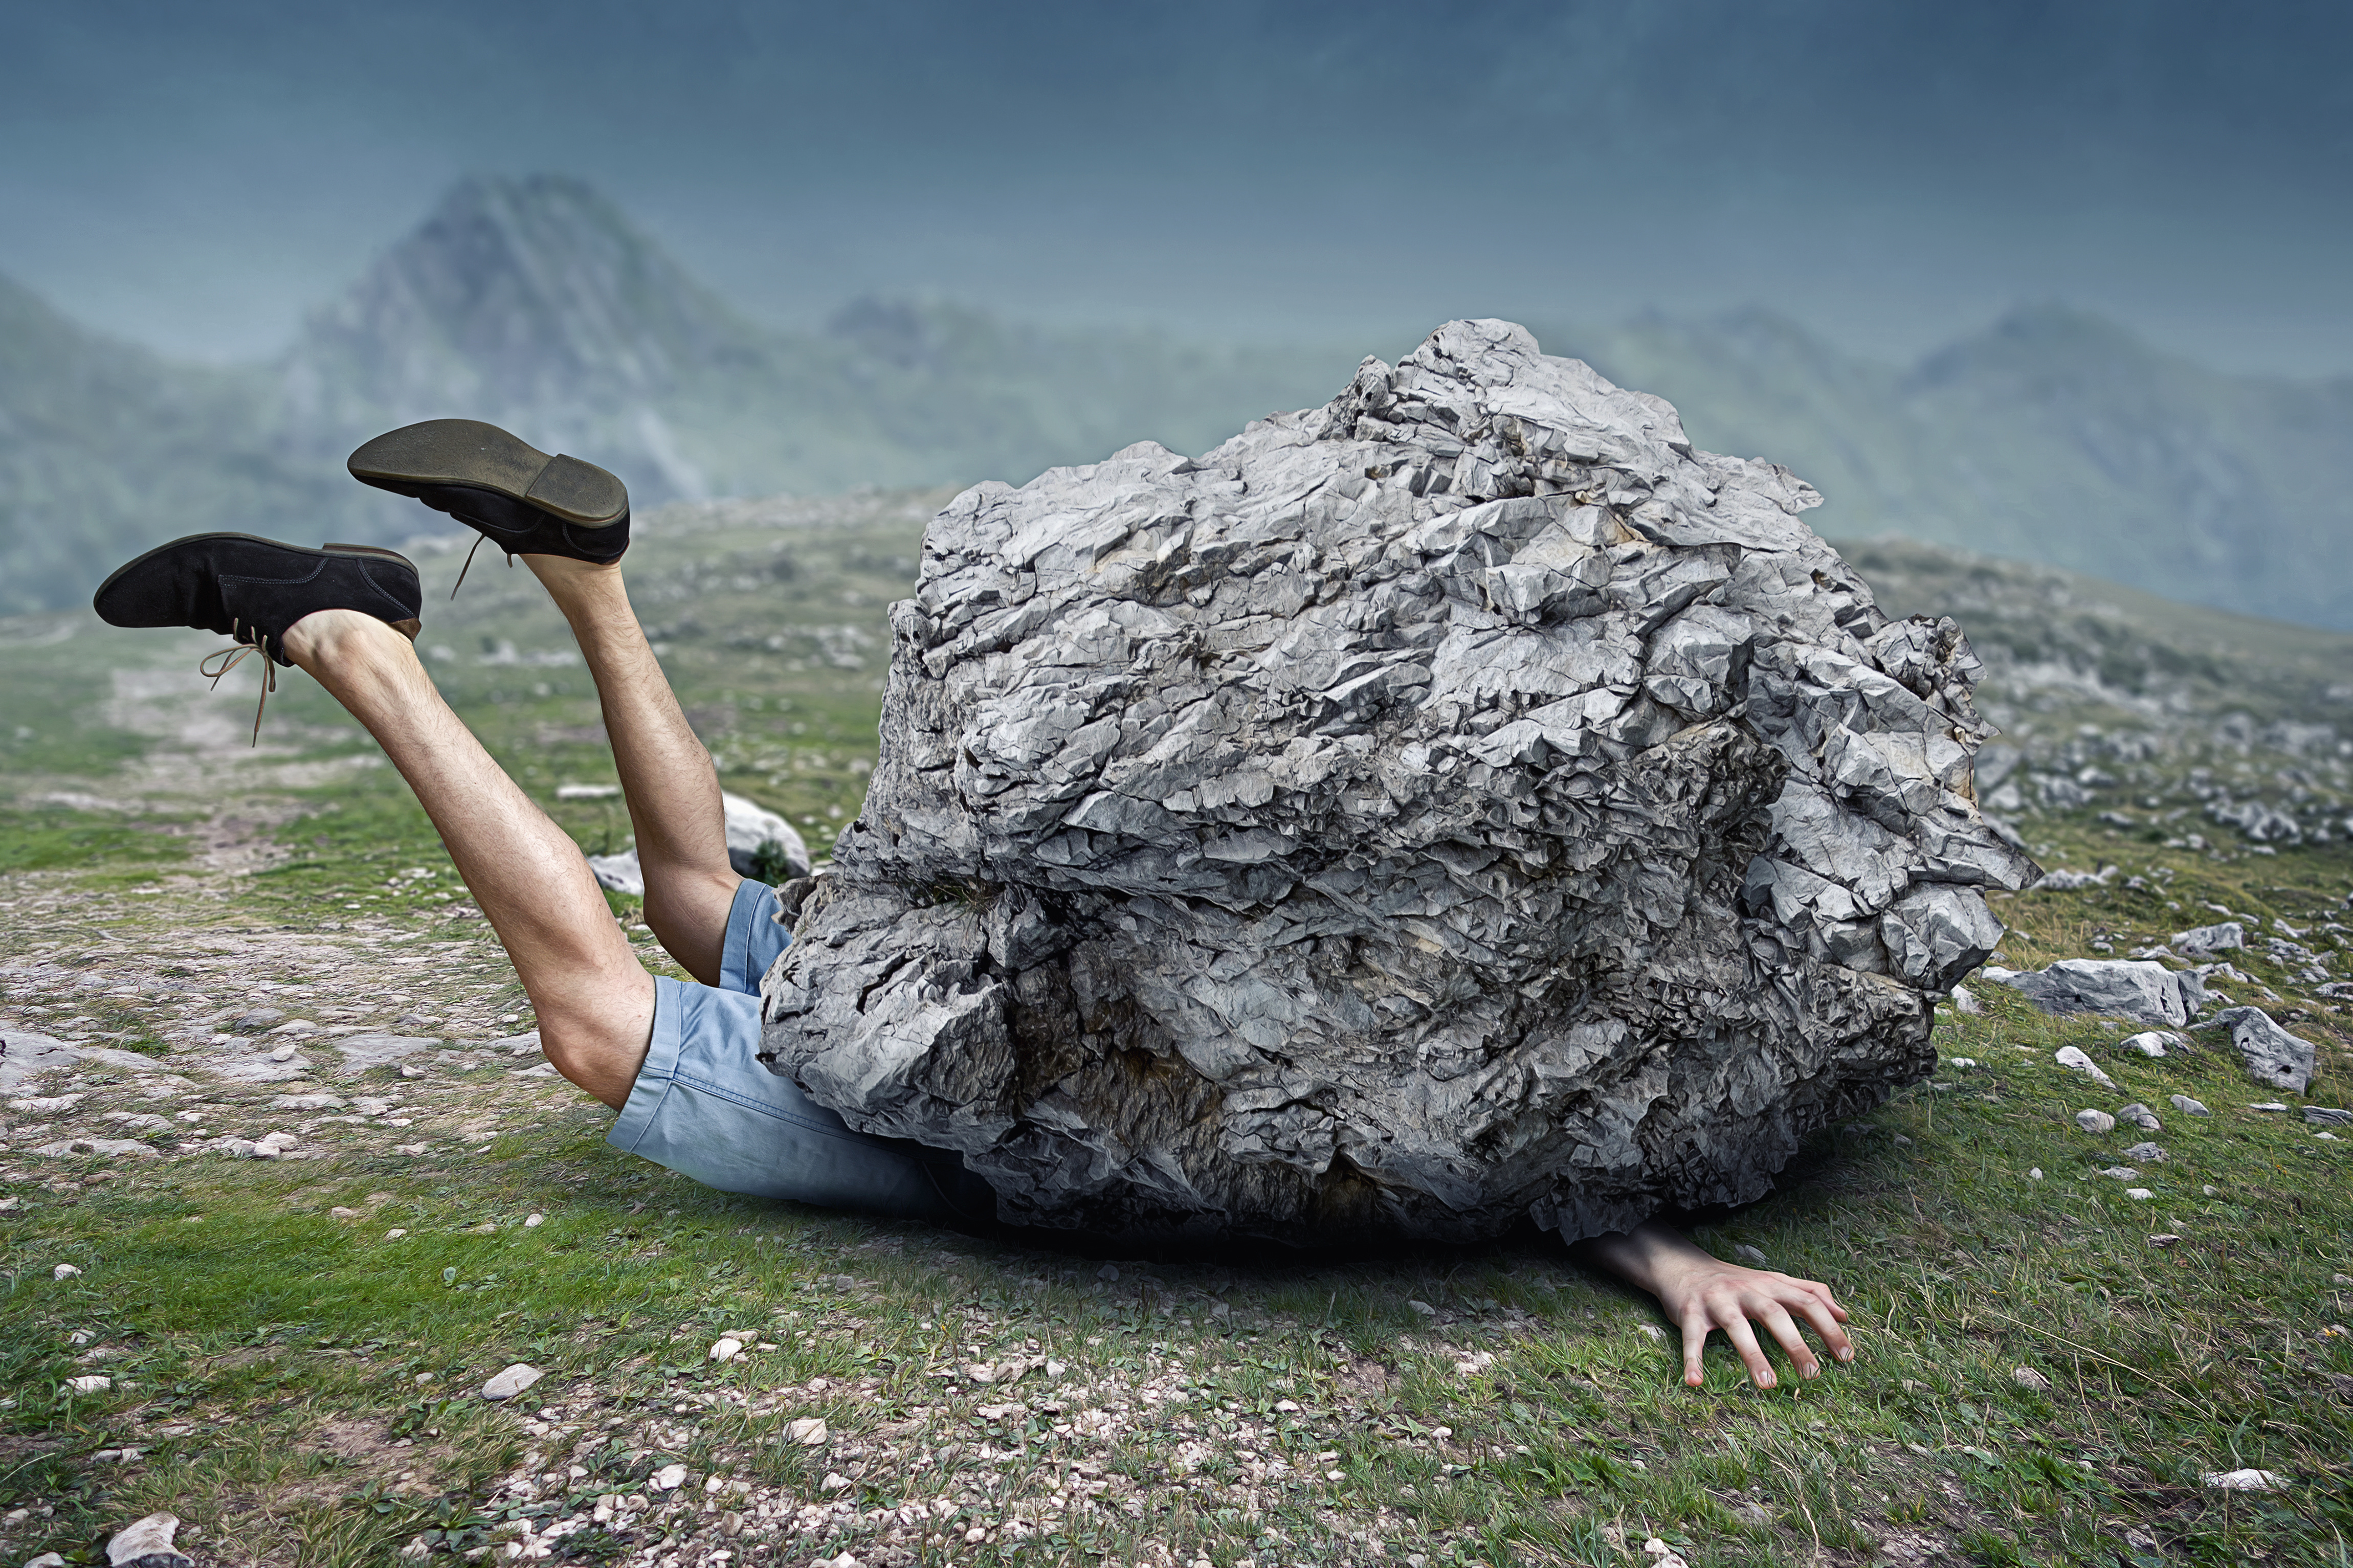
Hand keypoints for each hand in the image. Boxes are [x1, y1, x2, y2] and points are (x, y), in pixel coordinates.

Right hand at [1573, 1221, 1853, 1387]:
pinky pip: (1693, 1338)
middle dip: (1795, 1343)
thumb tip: (1845, 1315)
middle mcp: (1745, 1290)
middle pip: (1774, 1314)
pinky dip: (1693, 1360)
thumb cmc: (1736, 1283)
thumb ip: (1809, 1293)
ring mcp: (1717, 1300)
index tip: (1846, 1357)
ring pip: (1737, 1326)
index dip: (1828, 1327)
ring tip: (1768, 1383)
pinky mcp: (1690, 1312)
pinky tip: (1695, 1382)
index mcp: (1770, 1285)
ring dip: (1752, 1354)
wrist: (1682, 1266)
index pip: (1807, 1302)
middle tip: (1813, 1374)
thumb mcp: (1774, 1282)